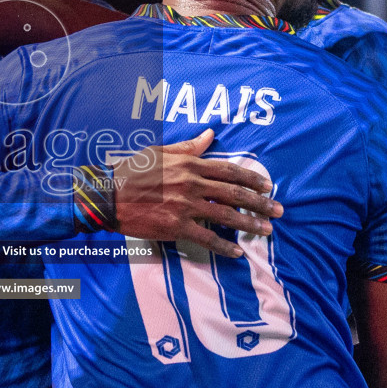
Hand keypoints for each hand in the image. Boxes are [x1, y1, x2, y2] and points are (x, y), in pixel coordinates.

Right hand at [112, 129, 282, 258]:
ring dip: (249, 224)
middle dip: (260, 203)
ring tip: (266, 230)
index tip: (267, 186)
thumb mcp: (160, 152)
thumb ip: (188, 147)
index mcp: (190, 165)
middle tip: (278, 210)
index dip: (251, 179)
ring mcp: (185, 207)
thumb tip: (209, 136)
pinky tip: (236, 252)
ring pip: (226, 216)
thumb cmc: (132, 171)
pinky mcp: (176, 226)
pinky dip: (223, 246)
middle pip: (234, 194)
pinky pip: (206, 238)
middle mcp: (192, 184)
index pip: (229, 170)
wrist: (108, 195)